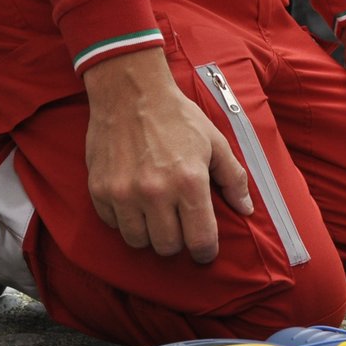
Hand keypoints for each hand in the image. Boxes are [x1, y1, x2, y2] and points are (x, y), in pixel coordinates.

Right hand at [83, 48, 252, 263]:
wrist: (130, 94)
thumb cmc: (178, 118)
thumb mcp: (215, 143)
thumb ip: (233, 178)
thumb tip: (246, 209)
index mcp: (190, 182)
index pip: (199, 240)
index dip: (205, 251)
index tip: (204, 251)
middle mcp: (155, 193)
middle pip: (167, 247)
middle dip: (177, 241)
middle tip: (180, 225)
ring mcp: (123, 193)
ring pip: (138, 241)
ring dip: (150, 234)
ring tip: (156, 214)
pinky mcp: (99, 190)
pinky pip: (114, 225)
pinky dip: (125, 220)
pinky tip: (134, 201)